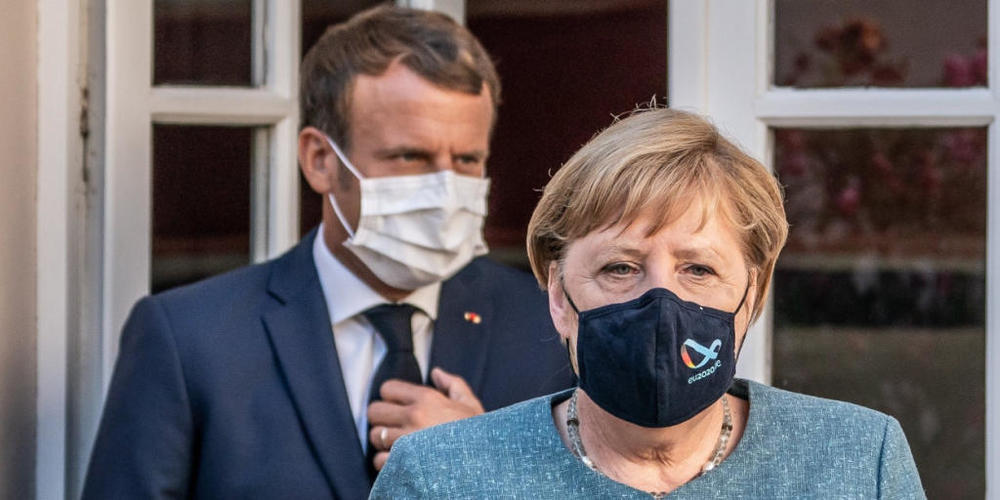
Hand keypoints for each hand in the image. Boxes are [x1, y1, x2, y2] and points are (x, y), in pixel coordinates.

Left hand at [367, 367, 484, 469]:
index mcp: (427, 398)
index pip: (387, 388)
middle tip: (395, 427)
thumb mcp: (471, 405)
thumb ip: (453, 384)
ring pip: (375, 436)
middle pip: (374, 411)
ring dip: (384, 442)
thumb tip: (436, 372)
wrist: (485, 463)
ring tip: (398, 446)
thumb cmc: (477, 435)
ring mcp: (406, 440)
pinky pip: (379, 460)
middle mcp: (414, 416)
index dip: (391, 397)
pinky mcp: (402, 462)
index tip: (400, 407)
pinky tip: (400, 462)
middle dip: (383, 419)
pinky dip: (386, 463)